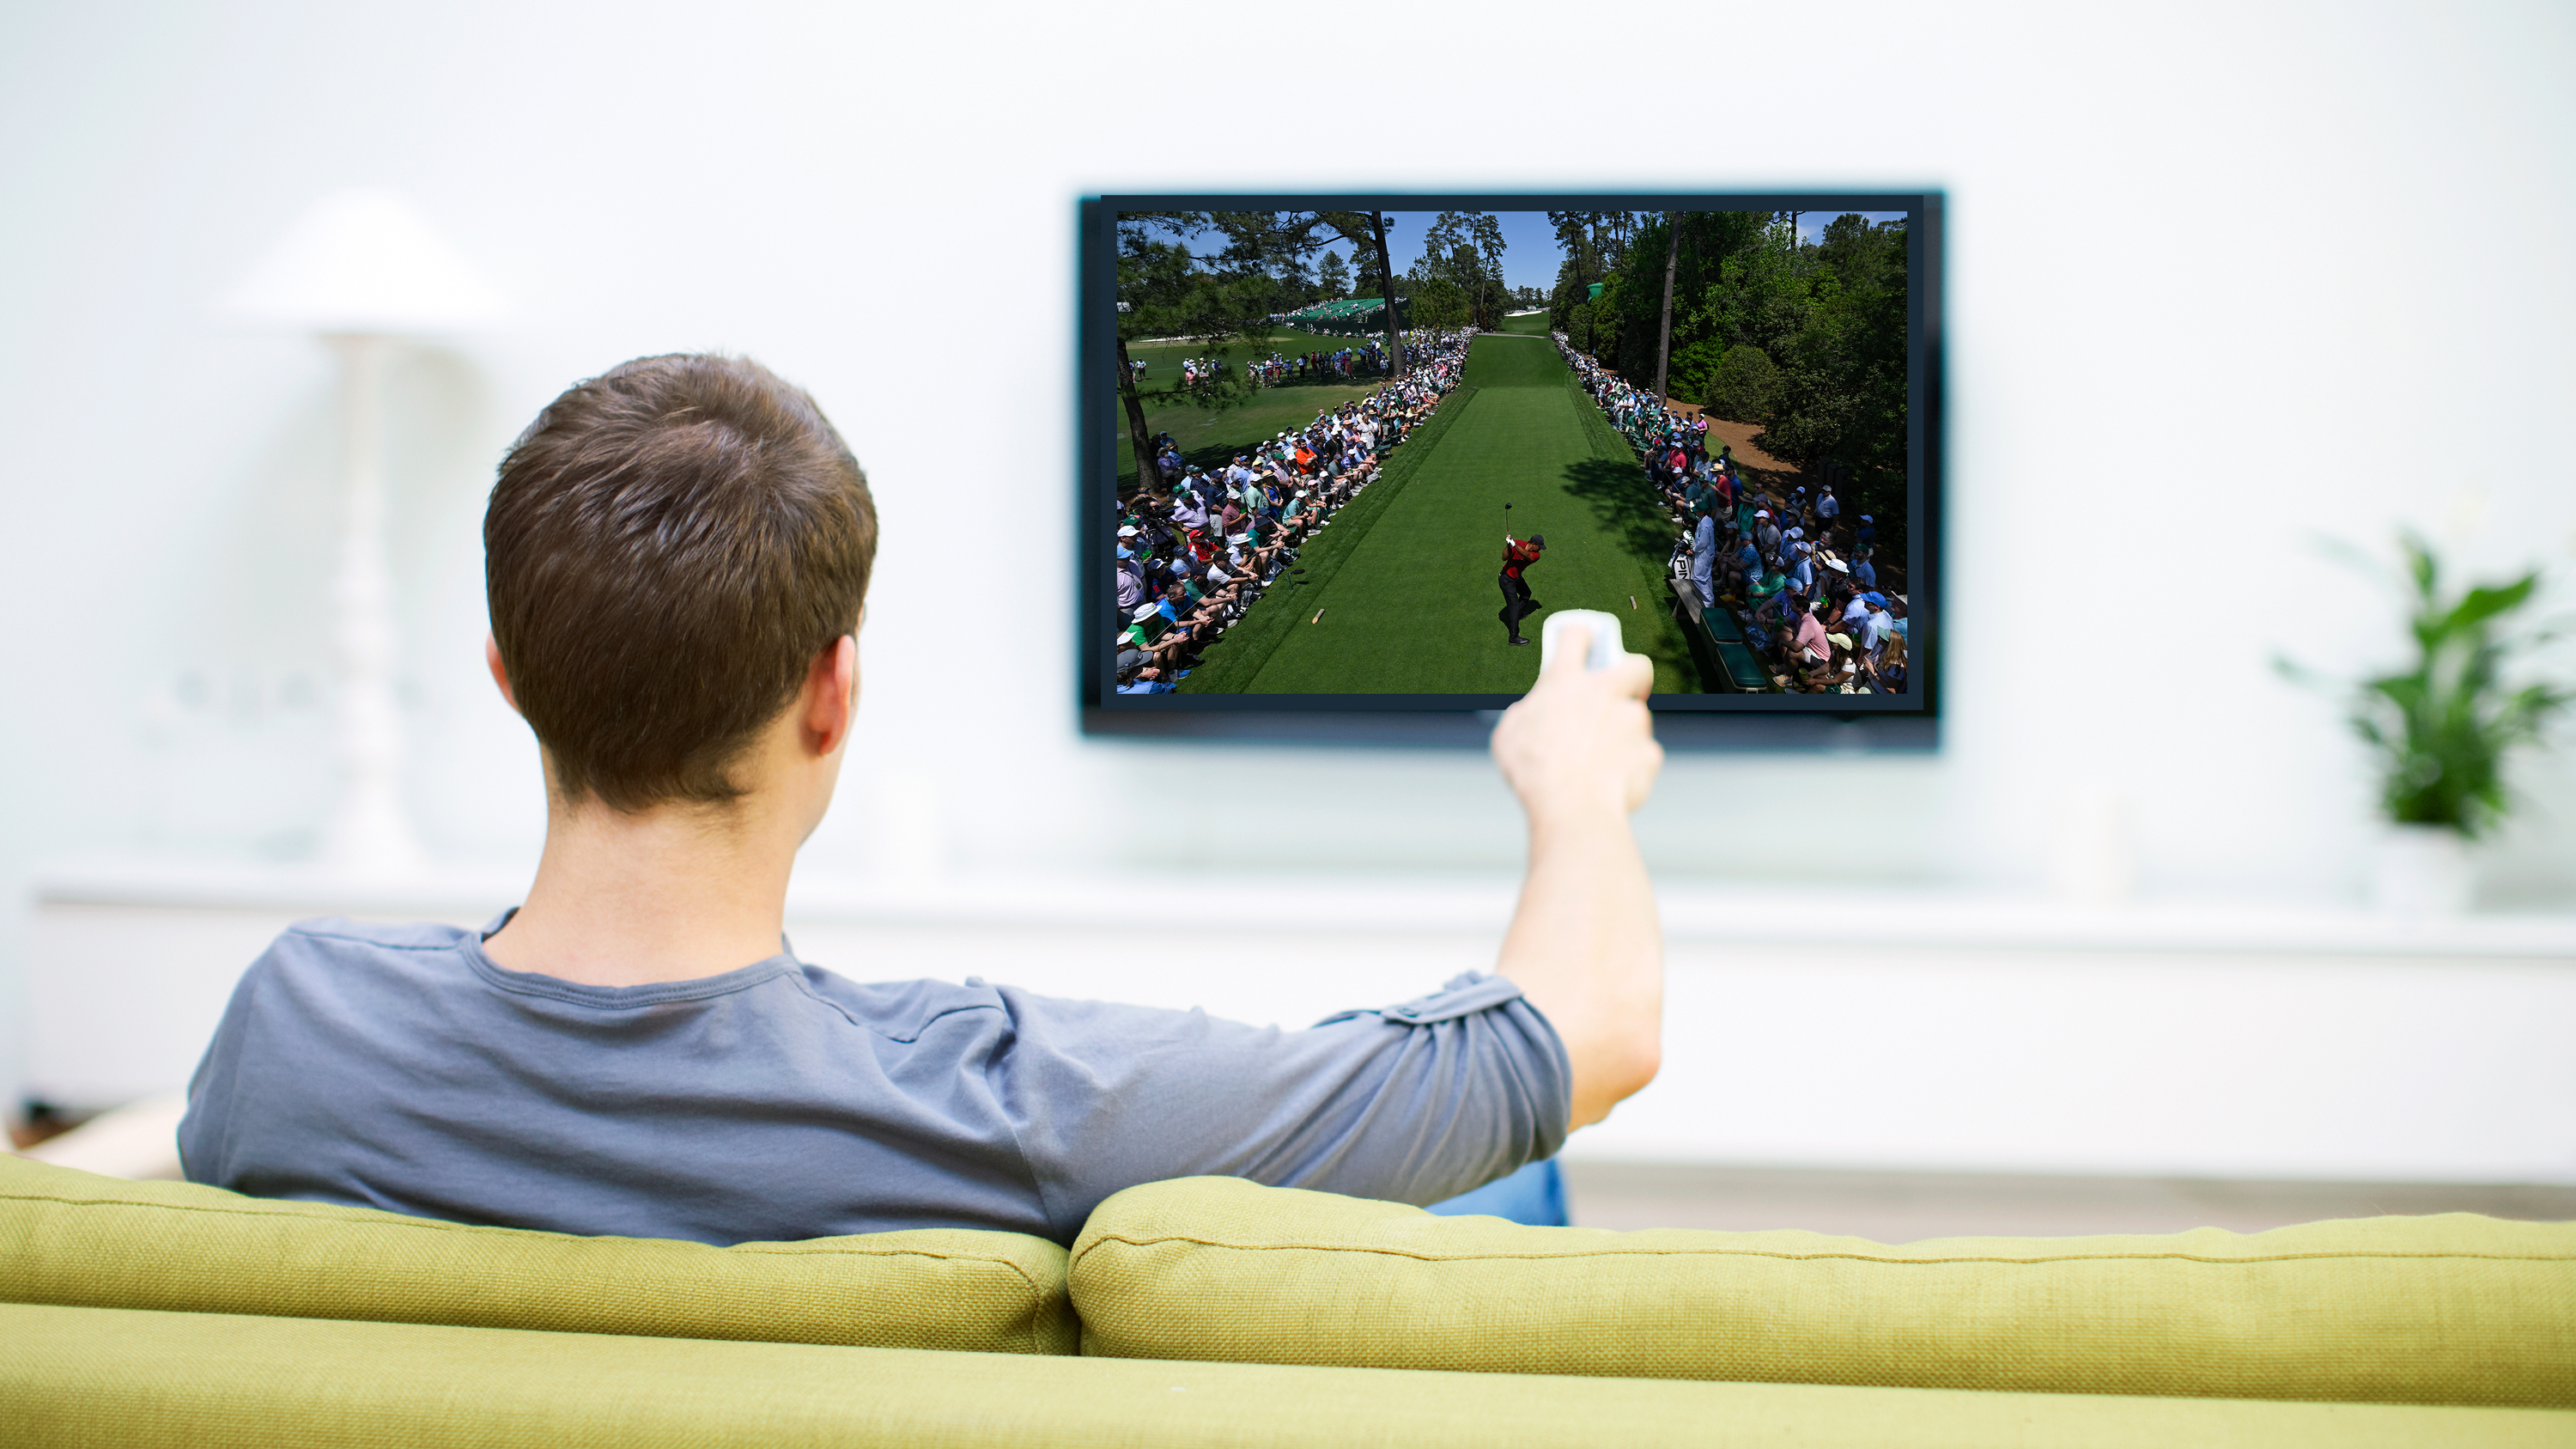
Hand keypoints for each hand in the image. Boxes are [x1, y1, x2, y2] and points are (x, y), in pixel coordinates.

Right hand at [1490, 624, 1661, 823]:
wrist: (1572, 808)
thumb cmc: (1537, 774)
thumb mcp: (1510, 736)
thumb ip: (1525, 714)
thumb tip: (1530, 713)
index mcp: (1565, 682)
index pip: (1575, 636)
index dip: (1579, 635)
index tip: (1581, 641)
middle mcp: (1604, 692)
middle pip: (1634, 664)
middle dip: (1632, 673)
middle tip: (1620, 691)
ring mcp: (1632, 720)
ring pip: (1637, 717)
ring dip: (1624, 731)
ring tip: (1600, 759)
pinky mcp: (1648, 750)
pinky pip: (1642, 754)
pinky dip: (1630, 765)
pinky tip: (1611, 781)